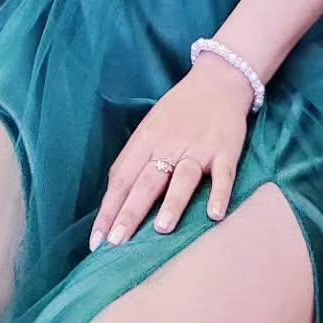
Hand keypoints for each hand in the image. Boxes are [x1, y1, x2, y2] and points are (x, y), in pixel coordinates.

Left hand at [90, 55, 253, 250]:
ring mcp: (199, 148)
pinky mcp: (226, 150)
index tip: (97, 241)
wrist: (218, 80)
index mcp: (146, 140)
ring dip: (173, 202)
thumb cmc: (179, 111)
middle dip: (131, 212)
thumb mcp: (149, 128)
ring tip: (163, 230)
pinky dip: (220, 193)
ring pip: (183, 177)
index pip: (122, 178)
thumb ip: (133, 160)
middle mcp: (169, 145)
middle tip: (117, 242)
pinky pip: (223, 174)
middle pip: (146, 181)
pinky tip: (214, 215)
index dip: (109, 209)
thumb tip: (113, 197)